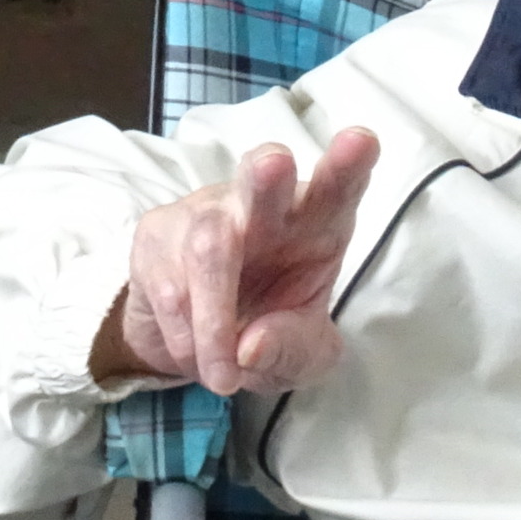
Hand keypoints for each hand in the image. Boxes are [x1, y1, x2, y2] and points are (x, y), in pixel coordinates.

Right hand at [97, 129, 380, 396]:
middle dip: (268, 173)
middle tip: (275, 165)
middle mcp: (263, 208)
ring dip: (215, 319)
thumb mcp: (301, 359)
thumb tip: (251, 345)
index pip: (337, 190)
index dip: (348, 166)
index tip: (363, 141)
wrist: (193, 342)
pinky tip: (196, 354)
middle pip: (264, 178)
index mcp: (315, 224)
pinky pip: (168, 283)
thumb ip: (292, 351)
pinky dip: (185, 334)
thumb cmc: (266, 333)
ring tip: (223, 377)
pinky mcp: (157, 233)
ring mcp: (205, 212)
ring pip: (208, 245)